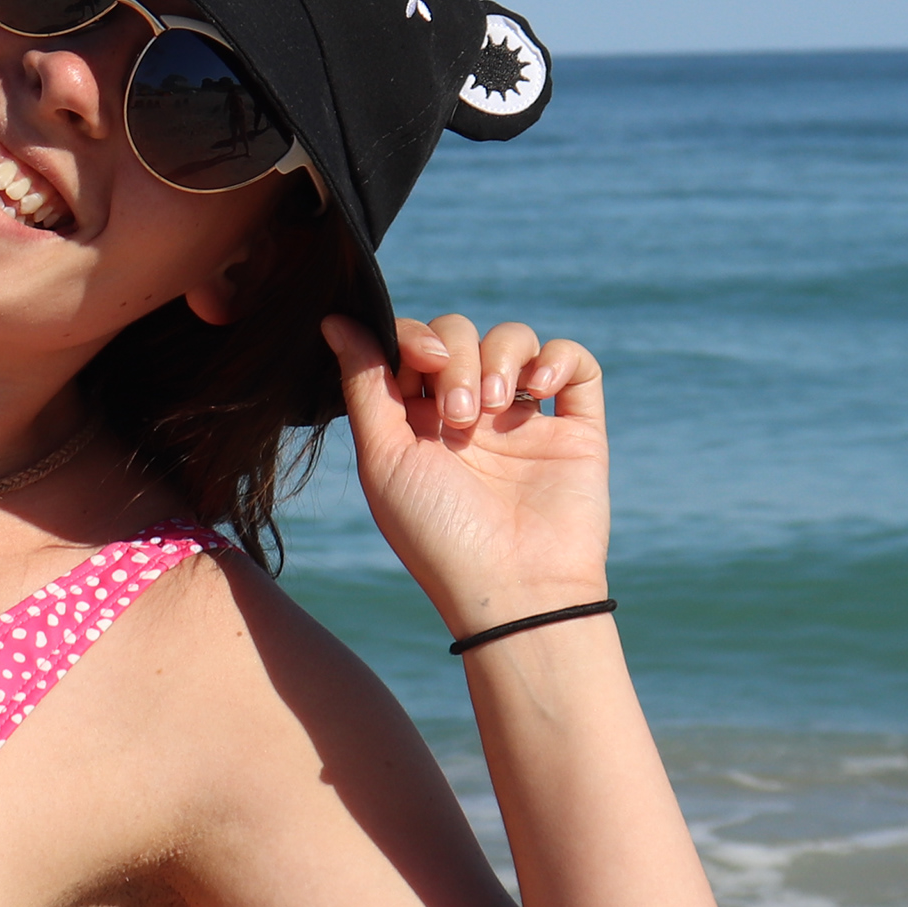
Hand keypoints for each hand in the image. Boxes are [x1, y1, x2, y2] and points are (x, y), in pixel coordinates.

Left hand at [320, 312, 612, 637]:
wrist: (514, 587)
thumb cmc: (438, 533)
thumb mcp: (384, 457)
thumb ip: (363, 384)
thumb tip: (334, 319)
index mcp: (415, 420)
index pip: (411, 344)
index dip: (413, 337)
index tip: (419, 361)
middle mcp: (468, 413)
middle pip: (458, 334)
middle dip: (454, 358)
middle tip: (459, 415)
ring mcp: (522, 419)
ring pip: (513, 339)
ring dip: (500, 357)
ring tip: (494, 409)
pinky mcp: (574, 428)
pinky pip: (573, 362)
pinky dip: (556, 357)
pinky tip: (538, 387)